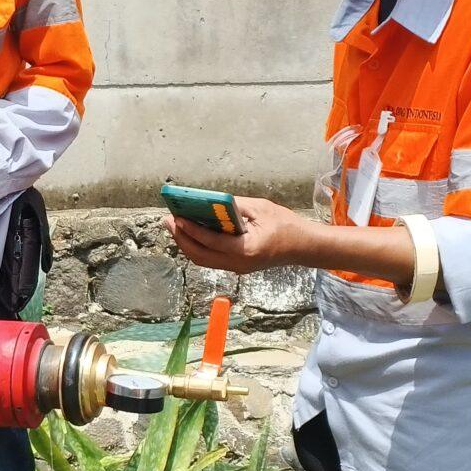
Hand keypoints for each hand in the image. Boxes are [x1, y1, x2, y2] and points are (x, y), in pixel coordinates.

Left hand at [165, 196, 310, 274]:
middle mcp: (239, 264)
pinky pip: (211, 259)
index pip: (211, 242)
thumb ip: (233, 207)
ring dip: (186, 244)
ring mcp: (237, 268)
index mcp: (246, 250)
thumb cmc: (285, 225)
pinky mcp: (237, 266)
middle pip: (201, 256)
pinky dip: (198, 247)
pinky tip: (190, 232)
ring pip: (203, 260)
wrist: (303, 246)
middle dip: (181, 238)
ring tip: (174, 226)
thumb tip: (208, 202)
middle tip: (168, 220)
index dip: (191, 230)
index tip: (176, 218)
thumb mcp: (260, 209)